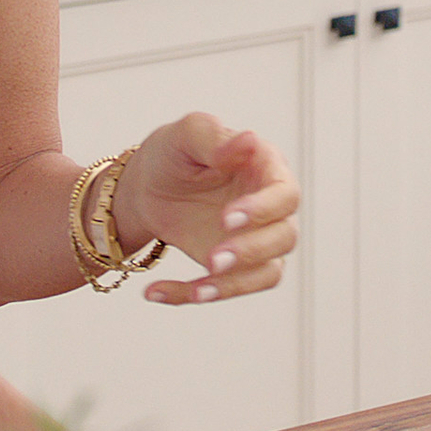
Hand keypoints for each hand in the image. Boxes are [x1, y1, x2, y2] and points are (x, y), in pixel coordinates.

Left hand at [121, 112, 301, 305]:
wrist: (146, 187)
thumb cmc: (174, 153)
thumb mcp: (185, 135)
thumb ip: (214, 137)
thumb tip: (249, 140)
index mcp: (266, 169)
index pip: (284, 194)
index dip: (263, 209)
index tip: (227, 218)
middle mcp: (270, 208)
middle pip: (284, 238)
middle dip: (251, 252)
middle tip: (213, 259)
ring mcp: (256, 241)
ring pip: (267, 273)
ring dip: (234, 284)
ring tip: (196, 290)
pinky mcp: (236, 268)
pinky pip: (229, 289)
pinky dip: (194, 295)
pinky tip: (156, 292)